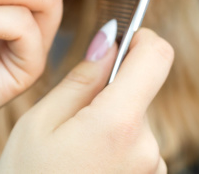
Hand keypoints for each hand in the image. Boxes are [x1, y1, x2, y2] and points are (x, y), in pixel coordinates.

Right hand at [0, 25, 173, 173]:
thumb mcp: (40, 122)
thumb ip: (81, 78)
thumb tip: (109, 41)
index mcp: (118, 123)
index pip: (157, 56)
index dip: (142, 38)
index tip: (123, 39)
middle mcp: (147, 148)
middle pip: (140, 91)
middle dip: (111, 92)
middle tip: (70, 119)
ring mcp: (151, 171)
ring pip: (136, 121)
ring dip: (111, 123)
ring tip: (73, 151)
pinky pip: (137, 149)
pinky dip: (115, 147)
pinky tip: (84, 166)